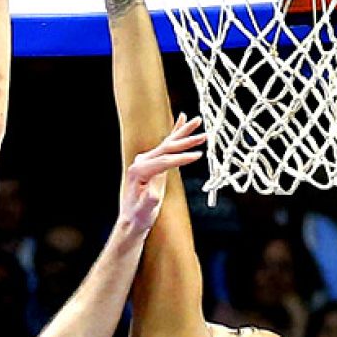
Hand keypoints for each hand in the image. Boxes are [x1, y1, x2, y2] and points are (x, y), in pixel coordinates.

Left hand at [120, 115, 205, 231]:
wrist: (132, 218)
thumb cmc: (139, 215)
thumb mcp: (144, 210)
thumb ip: (149, 200)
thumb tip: (154, 194)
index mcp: (139, 171)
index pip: (164, 161)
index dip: (182, 158)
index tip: (198, 156)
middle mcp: (141, 161)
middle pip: (167, 147)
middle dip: (186, 140)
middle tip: (203, 135)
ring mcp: (146, 159)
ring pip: (168, 143)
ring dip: (184, 132)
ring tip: (197, 121)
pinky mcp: (152, 161)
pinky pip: (166, 145)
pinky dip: (175, 132)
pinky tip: (181, 119)